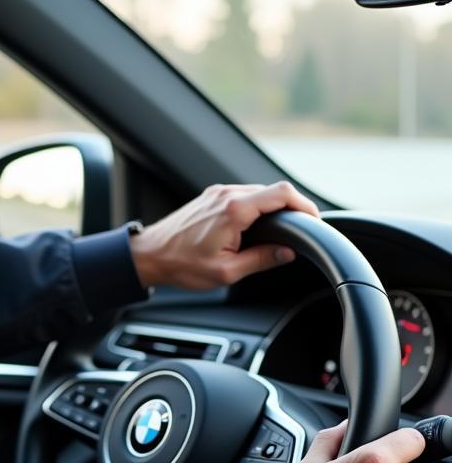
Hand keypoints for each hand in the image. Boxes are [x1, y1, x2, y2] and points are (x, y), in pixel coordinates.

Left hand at [129, 182, 319, 289]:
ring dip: (273, 207)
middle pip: (273, 190)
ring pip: (259, 192)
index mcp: (234, 210)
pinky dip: (257, 207)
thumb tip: (287, 253)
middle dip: (292, 208)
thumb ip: (261, 260)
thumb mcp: (226, 271)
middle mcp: (227, 194)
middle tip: (300, 230)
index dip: (305, 205)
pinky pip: (243, 195)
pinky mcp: (211, 197)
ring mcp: (217, 193)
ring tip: (280, 231)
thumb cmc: (181, 264)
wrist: (149, 255)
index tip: (314, 221)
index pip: (282, 194)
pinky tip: (257, 226)